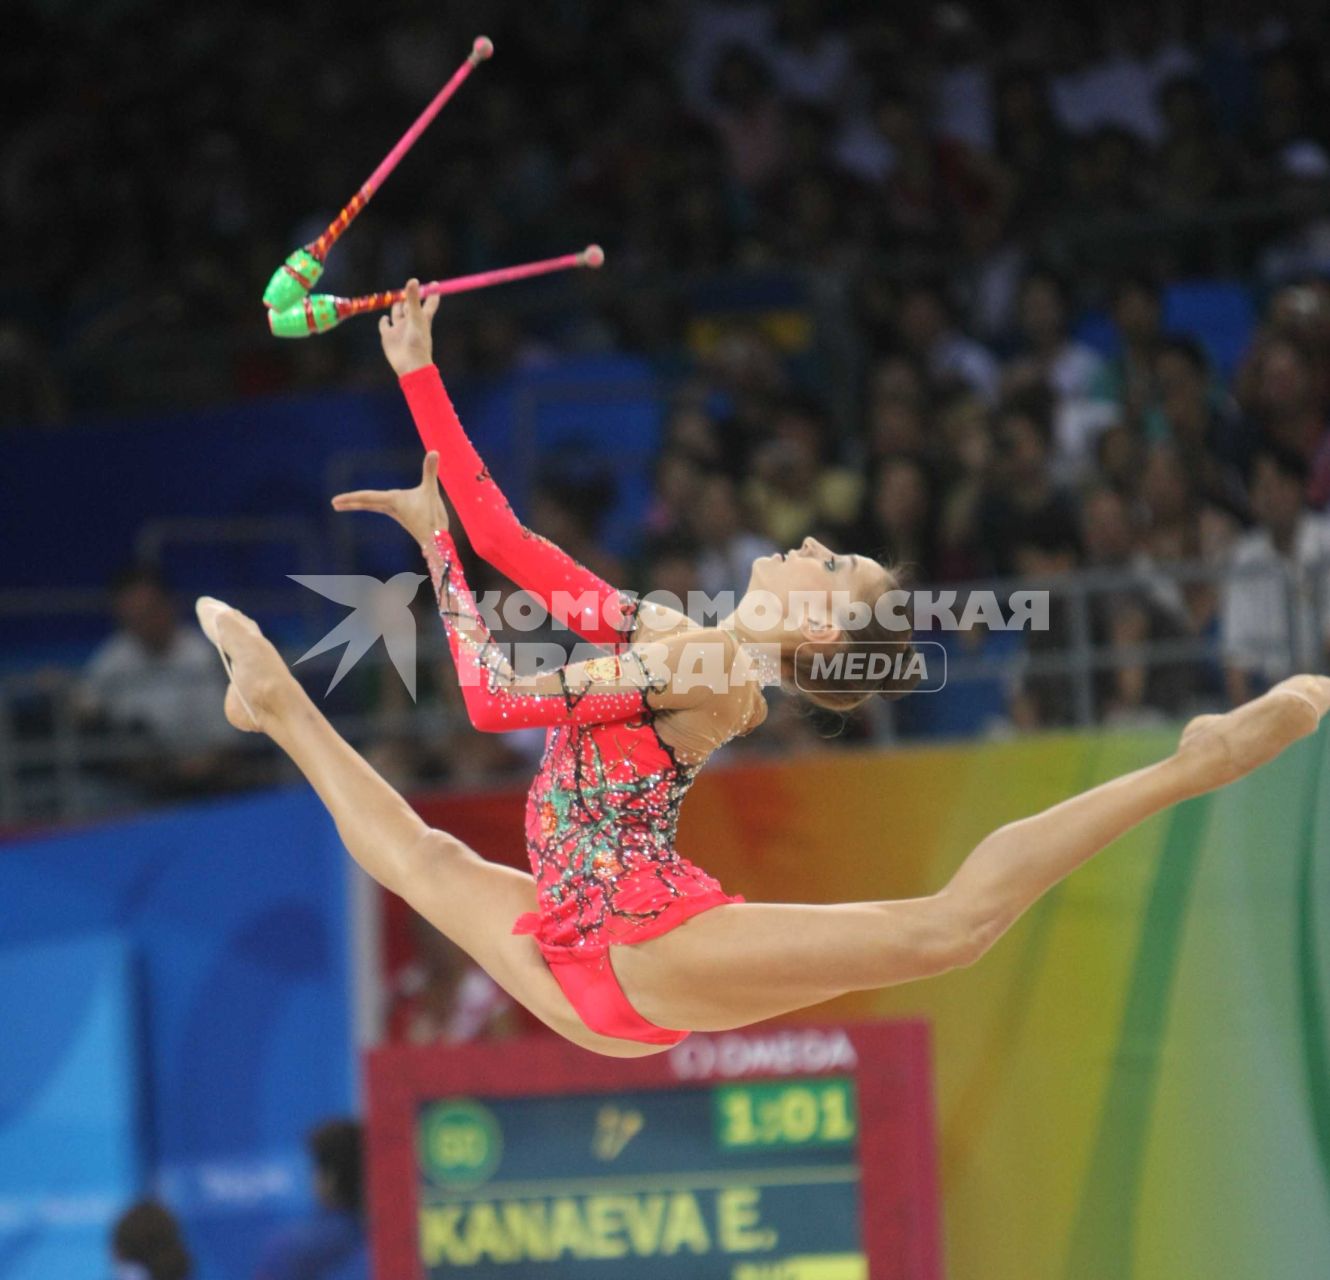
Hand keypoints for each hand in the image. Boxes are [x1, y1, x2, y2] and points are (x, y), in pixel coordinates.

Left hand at [331, 452, 449, 545]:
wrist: (437, 540)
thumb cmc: (432, 517)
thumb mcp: (431, 491)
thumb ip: (430, 471)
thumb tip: (434, 451)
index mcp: (392, 500)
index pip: (366, 497)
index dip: (350, 498)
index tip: (334, 502)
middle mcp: (391, 507)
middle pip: (365, 503)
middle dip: (350, 503)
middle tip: (334, 503)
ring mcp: (397, 512)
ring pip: (372, 506)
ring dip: (359, 504)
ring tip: (347, 503)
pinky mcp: (404, 515)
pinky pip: (382, 508)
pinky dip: (371, 505)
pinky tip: (375, 505)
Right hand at [379, 278, 439, 376]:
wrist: (410, 365)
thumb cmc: (418, 342)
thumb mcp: (416, 318)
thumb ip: (414, 300)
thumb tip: (413, 280)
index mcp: (422, 318)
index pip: (429, 302)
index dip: (432, 293)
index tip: (434, 284)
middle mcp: (411, 322)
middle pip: (410, 305)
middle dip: (409, 297)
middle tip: (409, 288)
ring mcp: (399, 329)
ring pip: (397, 313)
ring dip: (397, 306)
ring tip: (398, 301)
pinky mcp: (388, 336)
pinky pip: (385, 325)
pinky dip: (384, 321)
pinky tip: (386, 319)